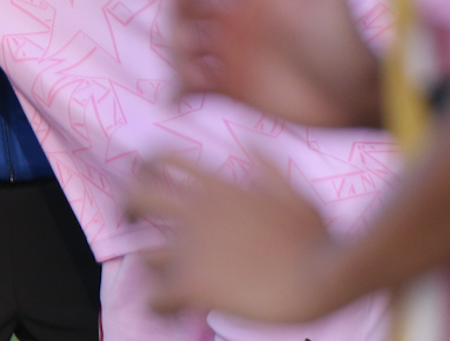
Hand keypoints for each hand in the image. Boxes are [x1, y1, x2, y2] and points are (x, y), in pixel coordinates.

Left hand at [123, 151, 343, 323]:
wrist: (322, 275)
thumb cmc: (314, 236)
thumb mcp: (292, 188)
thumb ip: (265, 164)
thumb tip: (249, 140)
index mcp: (220, 183)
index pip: (165, 155)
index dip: (148, 163)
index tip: (148, 174)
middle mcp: (198, 209)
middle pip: (137, 194)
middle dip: (127, 204)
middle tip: (130, 219)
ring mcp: (193, 247)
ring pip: (143, 253)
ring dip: (152, 265)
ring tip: (165, 274)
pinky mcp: (195, 285)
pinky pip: (155, 297)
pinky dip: (160, 304)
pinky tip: (177, 308)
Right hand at [170, 0, 382, 128]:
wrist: (357, 93)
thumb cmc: (345, 39)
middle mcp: (240, 20)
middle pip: (186, 9)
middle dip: (175, 19)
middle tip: (184, 39)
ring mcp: (235, 55)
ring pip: (184, 46)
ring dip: (175, 56)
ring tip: (191, 74)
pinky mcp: (234, 89)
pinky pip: (193, 85)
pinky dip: (179, 89)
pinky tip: (180, 98)